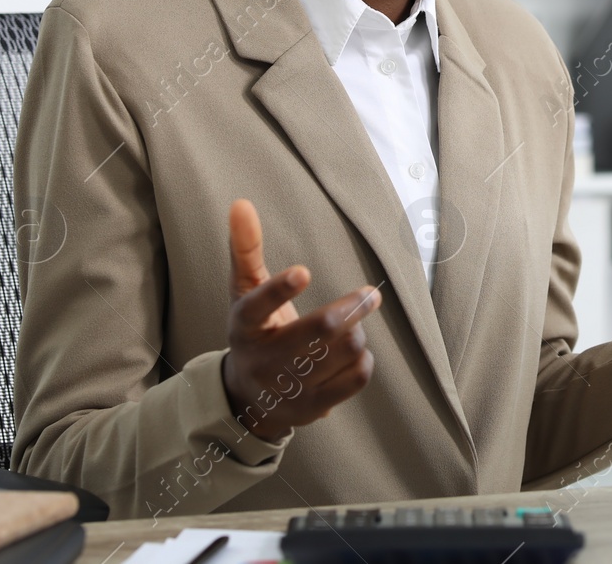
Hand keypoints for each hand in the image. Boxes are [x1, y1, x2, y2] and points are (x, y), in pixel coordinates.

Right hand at [221, 198, 382, 441]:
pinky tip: (356, 352)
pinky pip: (355, 378)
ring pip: (344, 350)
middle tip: (370, 294)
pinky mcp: (312, 407)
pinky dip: (363, 359)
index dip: (280, 290)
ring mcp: (288, 387)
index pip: (258, 306)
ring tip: (353, 326)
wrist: (248, 399)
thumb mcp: (244, 292)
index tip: (303, 271)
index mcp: (244, 325)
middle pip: (320, 329)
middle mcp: (263, 359)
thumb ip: (245, 248)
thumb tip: (241, 203)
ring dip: (356, 332)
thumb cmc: (255, 332)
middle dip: (352, 307)